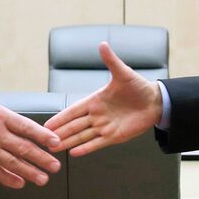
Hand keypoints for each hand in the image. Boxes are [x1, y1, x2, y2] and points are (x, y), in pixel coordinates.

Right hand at [0, 61, 61, 188]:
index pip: (26, 127)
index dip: (43, 136)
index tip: (55, 143)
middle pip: (24, 148)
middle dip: (42, 158)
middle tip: (55, 166)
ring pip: (13, 163)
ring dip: (30, 172)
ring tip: (43, 179)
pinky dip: (8, 179)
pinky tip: (19, 183)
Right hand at [45, 42, 161, 155]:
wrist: (154, 101)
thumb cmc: (138, 86)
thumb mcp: (123, 73)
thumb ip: (111, 61)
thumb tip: (102, 44)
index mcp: (95, 100)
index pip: (73, 110)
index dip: (61, 117)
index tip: (47, 124)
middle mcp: (97, 115)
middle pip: (74, 126)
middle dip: (60, 133)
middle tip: (44, 140)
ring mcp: (104, 126)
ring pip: (82, 136)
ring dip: (69, 142)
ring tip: (55, 148)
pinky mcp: (114, 136)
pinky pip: (97, 143)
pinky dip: (86, 148)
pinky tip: (74, 153)